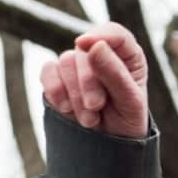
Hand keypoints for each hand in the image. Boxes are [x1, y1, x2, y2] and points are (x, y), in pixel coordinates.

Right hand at [41, 21, 148, 138]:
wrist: (110, 144)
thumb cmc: (128, 120)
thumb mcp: (130, 102)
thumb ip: (115, 74)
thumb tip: (94, 45)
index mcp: (128, 57)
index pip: (115, 34)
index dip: (101, 36)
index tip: (86, 45)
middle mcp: (102, 55)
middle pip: (85, 51)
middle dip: (88, 81)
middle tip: (96, 106)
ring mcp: (78, 65)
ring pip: (65, 61)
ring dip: (75, 93)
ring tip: (90, 119)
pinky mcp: (57, 76)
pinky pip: (48, 71)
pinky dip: (55, 90)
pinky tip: (66, 108)